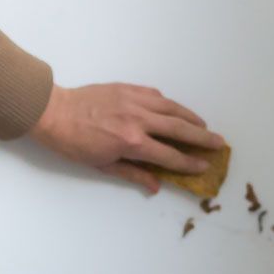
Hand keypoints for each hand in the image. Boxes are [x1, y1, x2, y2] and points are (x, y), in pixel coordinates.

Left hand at [26, 82, 227, 194]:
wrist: (54, 112)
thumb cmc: (74, 144)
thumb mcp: (102, 165)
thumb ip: (133, 173)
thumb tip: (157, 185)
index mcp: (132, 142)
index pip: (169, 155)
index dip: (189, 163)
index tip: (204, 166)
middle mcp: (139, 120)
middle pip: (179, 129)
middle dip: (202, 138)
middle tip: (219, 143)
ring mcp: (135, 101)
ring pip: (172, 108)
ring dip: (191, 117)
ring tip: (204, 125)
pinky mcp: (128, 88)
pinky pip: (156, 95)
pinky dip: (169, 104)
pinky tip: (175, 111)